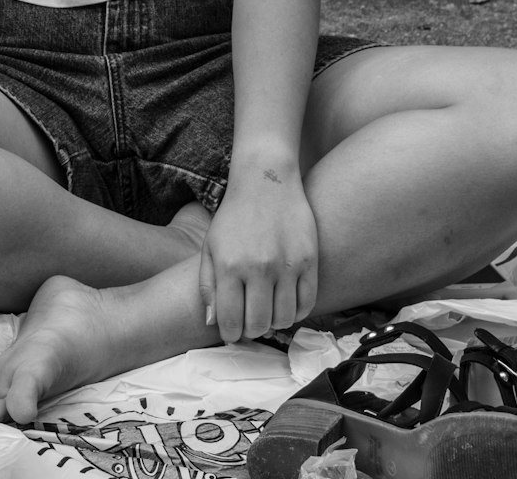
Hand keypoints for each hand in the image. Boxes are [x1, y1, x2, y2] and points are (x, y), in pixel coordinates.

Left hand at [199, 163, 317, 343]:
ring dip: (275, 323)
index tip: (232, 334)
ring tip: (268, 313)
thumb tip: (212, 322)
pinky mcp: (309, 261)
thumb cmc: (233, 217)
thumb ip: (207, 285)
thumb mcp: (210, 247)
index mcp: (229, 267)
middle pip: (259, 324)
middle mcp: (258, 268)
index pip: (231, 320)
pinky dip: (297, 312)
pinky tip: (287, 305)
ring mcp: (286, 265)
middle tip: (250, 324)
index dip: (231, 334)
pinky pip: (307, 303)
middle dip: (252, 331)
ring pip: (284, 318)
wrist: (266, 182)